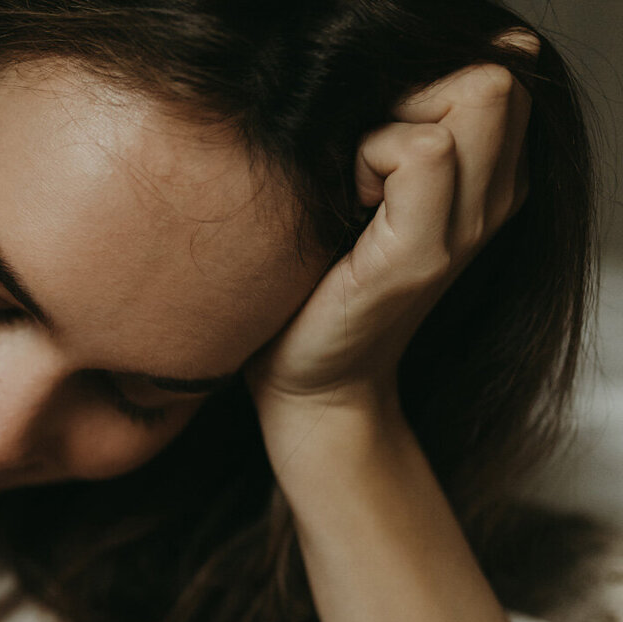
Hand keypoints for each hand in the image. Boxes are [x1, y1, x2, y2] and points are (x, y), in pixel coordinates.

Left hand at [250, 38, 535, 437]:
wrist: (309, 381)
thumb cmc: (314, 279)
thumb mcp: (356, 185)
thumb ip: (386, 126)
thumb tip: (389, 54)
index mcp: (489, 177)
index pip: (497, 66)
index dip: (425, 79)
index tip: (369, 136)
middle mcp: (496, 196)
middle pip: (495, 72)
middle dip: (416, 89)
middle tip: (359, 156)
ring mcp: (470, 225)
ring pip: (476, 94)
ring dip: (391, 121)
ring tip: (353, 185)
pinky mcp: (424, 254)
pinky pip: (421, 151)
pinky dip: (368, 159)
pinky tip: (346, 206)